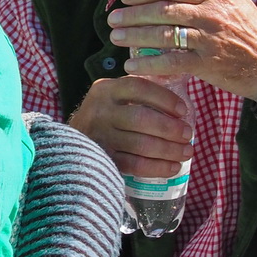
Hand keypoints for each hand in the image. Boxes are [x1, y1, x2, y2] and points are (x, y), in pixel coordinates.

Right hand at [68, 75, 192, 178]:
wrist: (67, 142)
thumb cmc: (104, 118)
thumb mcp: (113, 97)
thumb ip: (137, 95)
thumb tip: (180, 105)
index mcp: (105, 89)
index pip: (139, 88)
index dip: (165, 99)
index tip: (183, 110)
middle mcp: (99, 111)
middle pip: (141, 119)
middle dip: (170, 128)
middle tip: (188, 135)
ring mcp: (100, 136)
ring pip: (140, 144)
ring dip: (169, 150)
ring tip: (187, 152)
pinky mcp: (103, 159)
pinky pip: (135, 165)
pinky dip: (157, 167)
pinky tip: (173, 167)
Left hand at [107, 0, 256, 99]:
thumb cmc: (252, 31)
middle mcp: (211, 14)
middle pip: (164, 10)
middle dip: (134, 14)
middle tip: (112, 18)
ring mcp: (210, 39)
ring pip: (165, 34)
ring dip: (136, 36)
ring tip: (116, 38)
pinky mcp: (209, 64)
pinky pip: (172, 62)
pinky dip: (149, 64)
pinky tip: (131, 66)